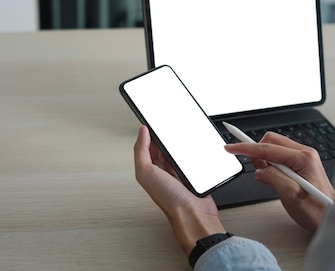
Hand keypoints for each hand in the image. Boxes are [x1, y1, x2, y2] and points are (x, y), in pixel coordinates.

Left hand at [134, 125, 225, 255]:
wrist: (193, 213)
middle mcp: (162, 170)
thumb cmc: (169, 199)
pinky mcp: (191, 173)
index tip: (152, 120)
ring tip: (178, 132)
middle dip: (163, 135)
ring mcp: (177, 171)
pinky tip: (192, 145)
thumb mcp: (146, 172)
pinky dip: (190, 150)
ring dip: (177, 142)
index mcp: (148, 168)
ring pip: (175, 150)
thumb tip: (142, 131)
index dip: (148, 132)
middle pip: (161, 146)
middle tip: (166, 123)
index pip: (145, 145)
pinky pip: (190, 156)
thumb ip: (141, 151)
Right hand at [225, 132, 334, 231]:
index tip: (231, 147)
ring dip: (264, 160)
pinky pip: (278, 157)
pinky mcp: (300, 163)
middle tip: (257, 171)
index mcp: (303, 158)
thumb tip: (260, 170)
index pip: (267, 148)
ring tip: (269, 178)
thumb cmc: (317, 210)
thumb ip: (273, 178)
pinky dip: (270, 165)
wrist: (331, 217)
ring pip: (273, 148)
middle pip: (270, 141)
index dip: (246, 148)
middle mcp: (304, 153)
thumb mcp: (291, 196)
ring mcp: (303, 157)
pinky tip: (275, 177)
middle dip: (257, 153)